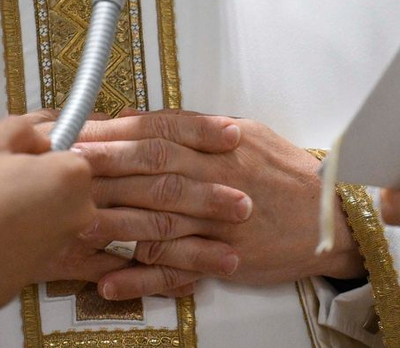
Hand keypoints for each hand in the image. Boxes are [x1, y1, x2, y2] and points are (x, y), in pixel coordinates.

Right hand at [0, 116, 97, 315]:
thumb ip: (21, 129)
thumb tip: (41, 142)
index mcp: (72, 174)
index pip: (66, 151)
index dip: (36, 153)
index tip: (10, 162)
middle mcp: (81, 209)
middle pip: (62, 182)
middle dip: (36, 180)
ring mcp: (66, 242)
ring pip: (51, 210)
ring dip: (29, 206)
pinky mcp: (49, 267)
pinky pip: (39, 237)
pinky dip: (23, 233)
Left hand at [72, 109, 362, 300]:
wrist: (332, 217)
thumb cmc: (287, 173)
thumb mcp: (248, 133)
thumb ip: (197, 128)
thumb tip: (145, 118)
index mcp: (222, 143)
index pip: (161, 132)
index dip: (119, 130)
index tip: (84, 130)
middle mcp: (219, 178)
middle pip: (155, 168)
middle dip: (108, 164)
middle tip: (68, 163)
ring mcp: (220, 222)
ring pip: (161, 218)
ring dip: (116, 219)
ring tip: (75, 219)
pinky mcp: (225, 259)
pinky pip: (178, 270)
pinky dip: (143, 278)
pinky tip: (112, 281)